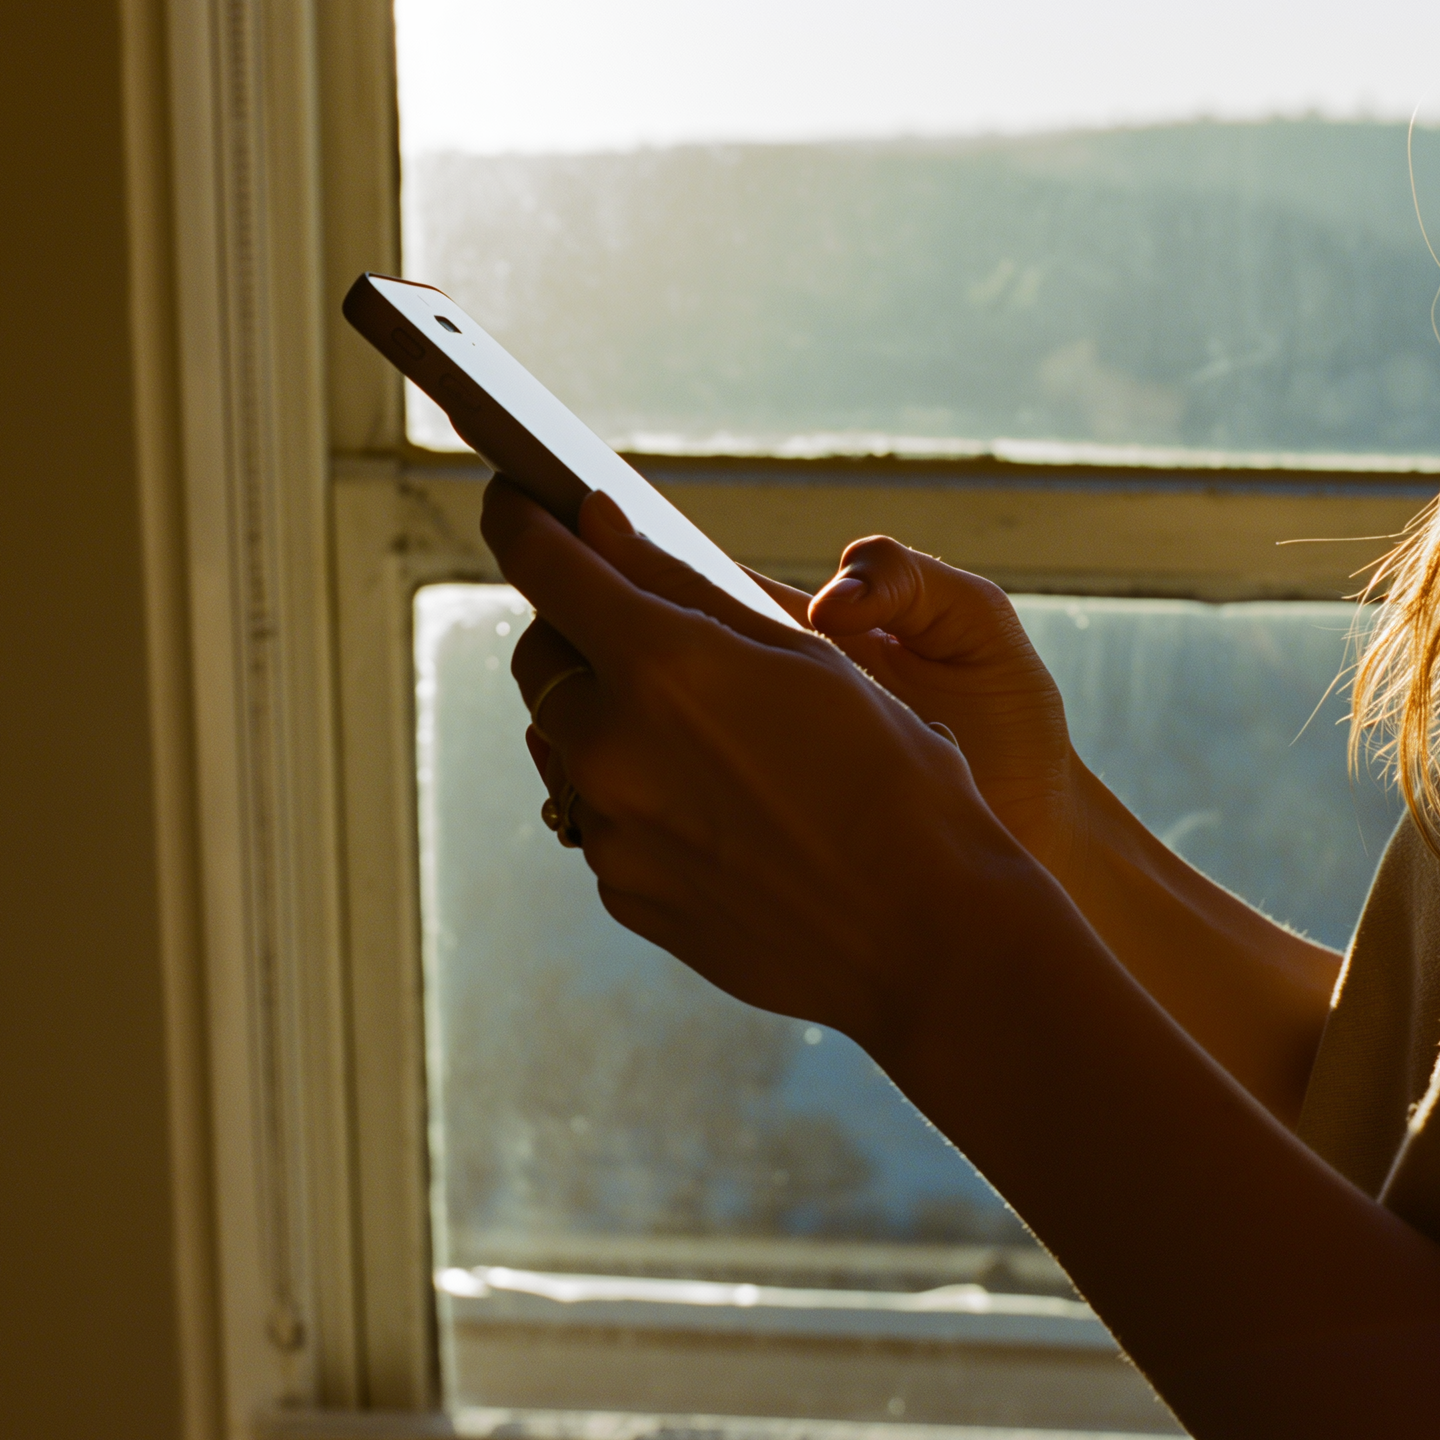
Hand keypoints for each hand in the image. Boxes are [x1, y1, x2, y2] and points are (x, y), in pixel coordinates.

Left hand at [484, 481, 1049, 1053]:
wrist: (925, 937)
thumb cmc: (894, 781)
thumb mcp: (809, 657)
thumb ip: (684, 586)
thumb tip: (598, 526)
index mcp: (663, 666)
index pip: (543, 565)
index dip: (520, 521)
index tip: (514, 501)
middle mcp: (612, 748)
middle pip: (540, 657)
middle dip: (574, 626)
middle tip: (636, 621)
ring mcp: (610, 830)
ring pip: (560, 741)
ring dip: (600, 714)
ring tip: (694, 725)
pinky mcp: (623, 891)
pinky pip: (597, 817)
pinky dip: (632, 792)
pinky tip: (716, 803)